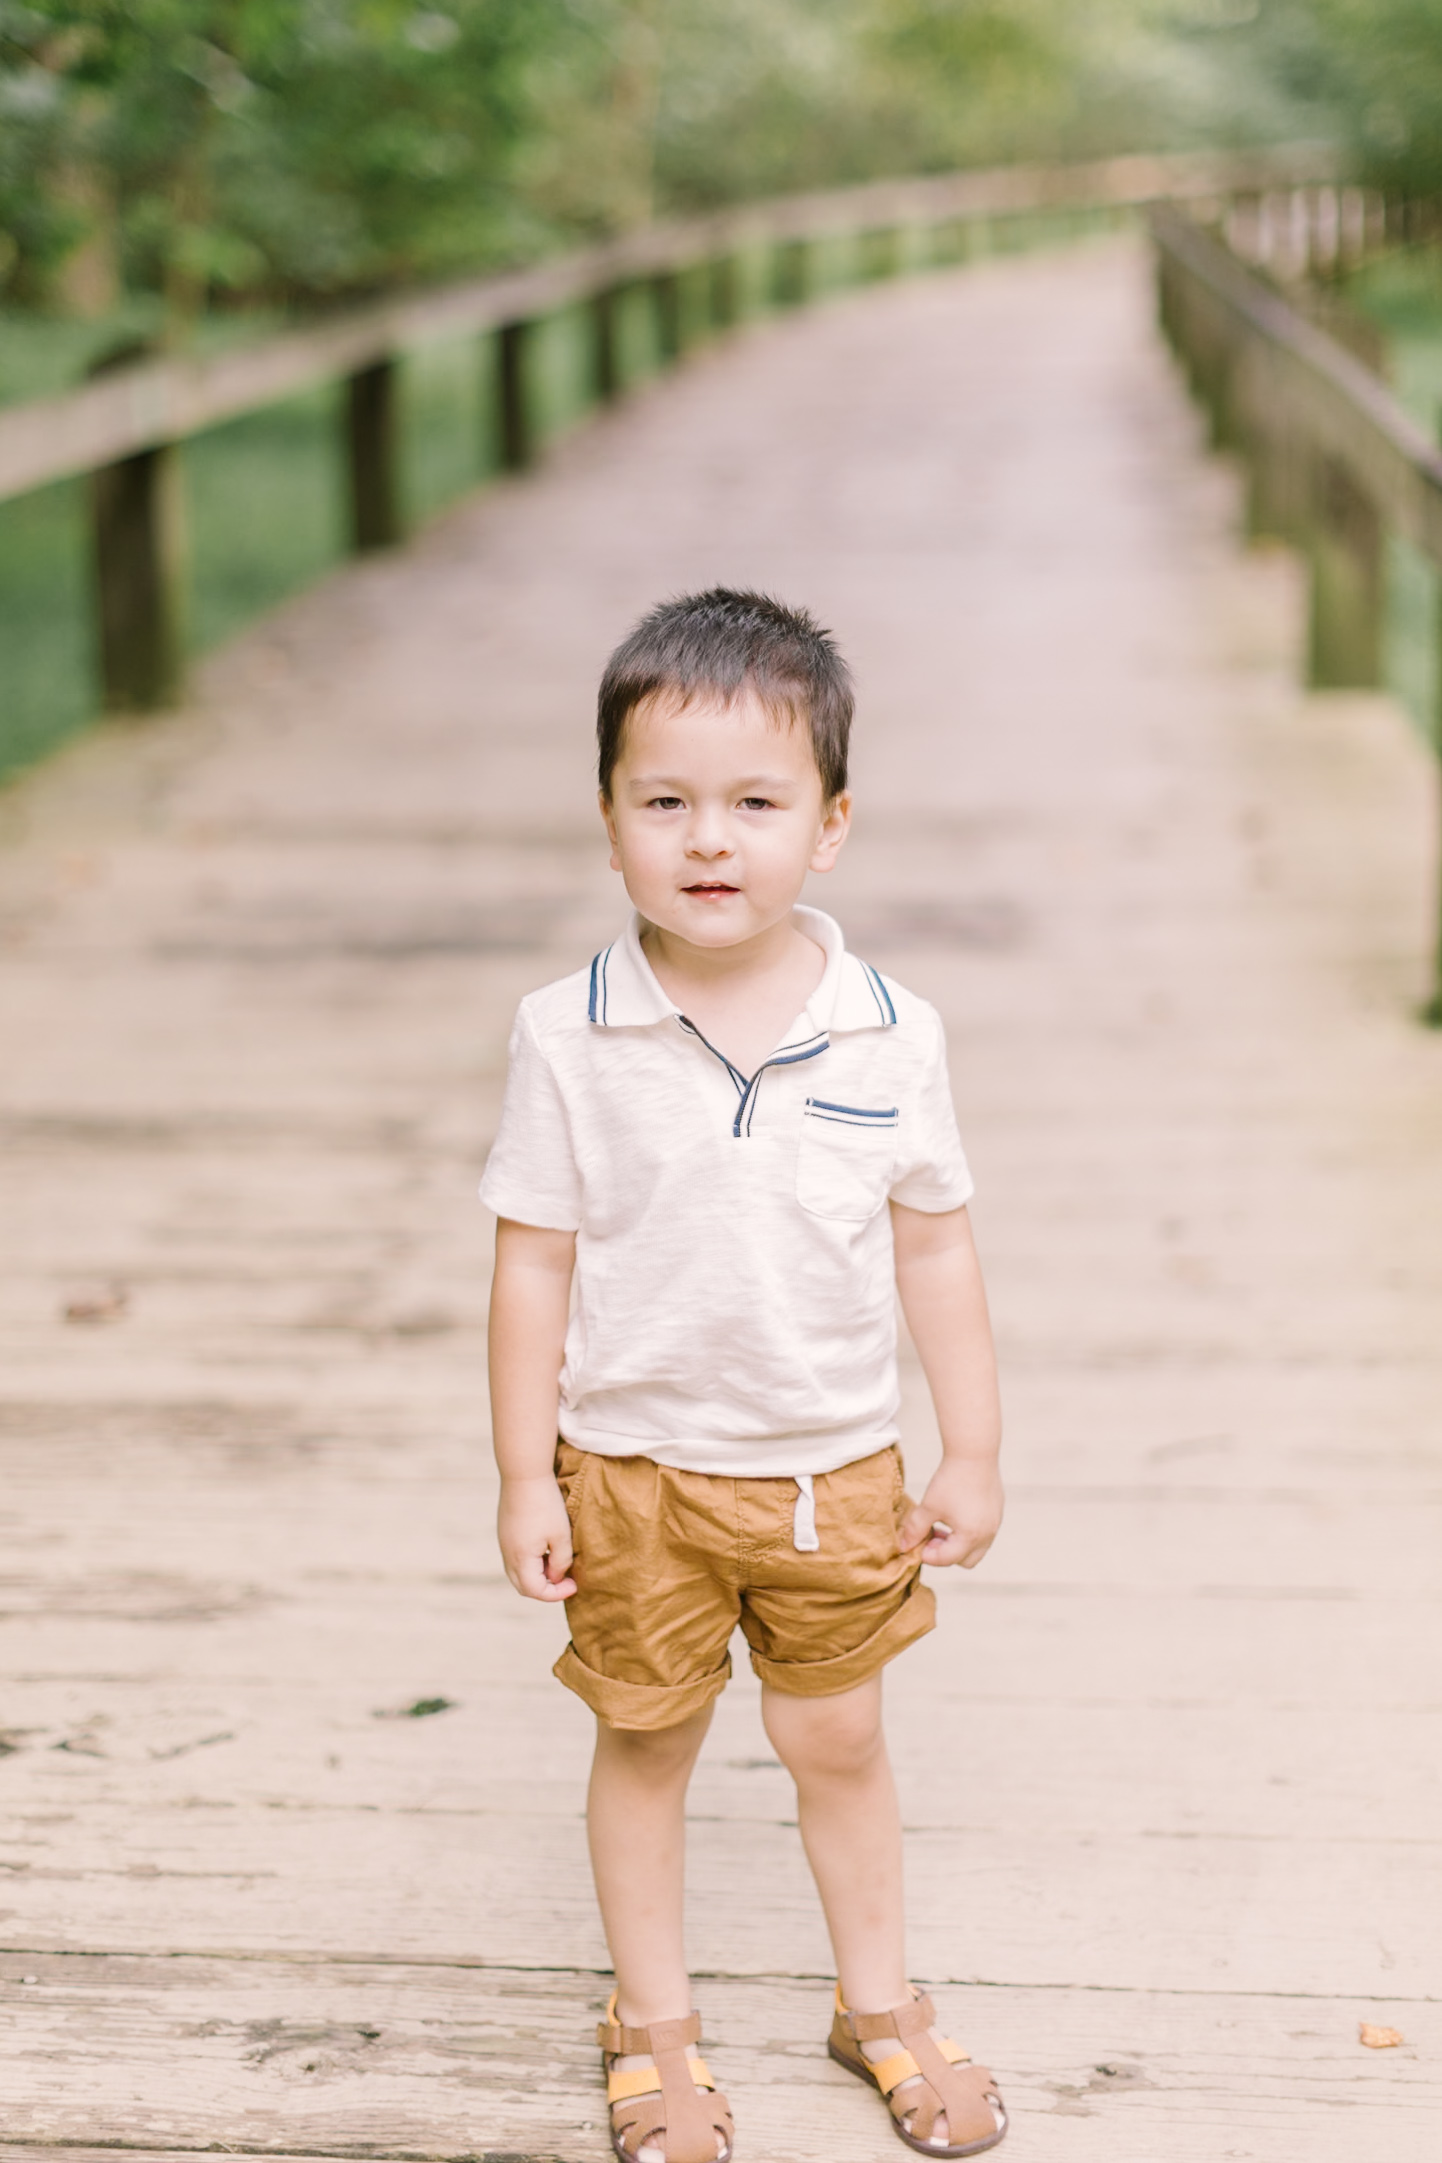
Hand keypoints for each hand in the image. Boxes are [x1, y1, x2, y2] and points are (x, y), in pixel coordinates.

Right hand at [498, 1474, 575, 1600]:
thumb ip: (561, 1562)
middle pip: (524, 1586)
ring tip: (558, 1563)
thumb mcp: (561, 1535)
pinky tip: (547, 1549)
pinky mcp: (505, 1533)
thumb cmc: (546, 1504)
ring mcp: (504, 1543)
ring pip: (518, 1573)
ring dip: (538, 1575)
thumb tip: (556, 1577)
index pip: (535, 1591)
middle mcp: (508, 1554)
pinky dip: (531, 1563)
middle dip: (546, 1589)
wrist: (524, 1473)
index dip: (556, 1594)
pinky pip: (516, 1558)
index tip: (574, 1585)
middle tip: (567, 1580)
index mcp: (520, 1558)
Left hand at [899, 1457, 1003, 1568]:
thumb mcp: (928, 1506)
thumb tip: (904, 1546)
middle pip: (966, 1560)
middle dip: (946, 1554)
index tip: (916, 1544)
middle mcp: (987, 1534)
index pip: (946, 1559)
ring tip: (941, 1526)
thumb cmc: (951, 1480)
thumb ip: (915, 1529)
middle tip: (931, 1537)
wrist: (974, 1453)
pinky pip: (984, 1532)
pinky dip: (969, 1531)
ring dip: (958, 1543)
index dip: (928, 1555)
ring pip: (976, 1547)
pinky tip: (955, 1513)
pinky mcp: (997, 1512)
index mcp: (970, 1536)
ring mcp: (995, 1523)